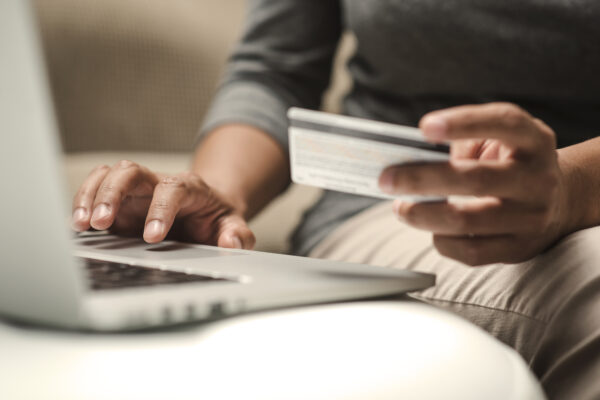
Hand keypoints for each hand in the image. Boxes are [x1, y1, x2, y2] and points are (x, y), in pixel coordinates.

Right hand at [70, 160, 254, 248]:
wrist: (206, 209)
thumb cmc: (216, 218)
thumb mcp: (233, 226)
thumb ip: (237, 234)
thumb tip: (231, 244)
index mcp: (189, 188)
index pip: (172, 190)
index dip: (161, 210)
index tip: (152, 237)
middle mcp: (158, 183)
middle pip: (131, 171)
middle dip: (113, 193)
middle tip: (102, 223)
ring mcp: (136, 191)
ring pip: (109, 175)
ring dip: (91, 196)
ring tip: (82, 225)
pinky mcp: (120, 202)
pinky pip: (96, 189)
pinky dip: (83, 202)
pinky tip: (77, 225)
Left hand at [378, 102, 568, 265]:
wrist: (560, 201)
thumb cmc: (510, 164)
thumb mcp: (499, 140)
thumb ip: (463, 141)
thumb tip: (408, 162)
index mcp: (534, 141)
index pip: (503, 122)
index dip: (463, 123)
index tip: (424, 128)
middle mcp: (538, 178)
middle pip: (474, 180)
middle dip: (421, 179)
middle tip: (386, 179)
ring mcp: (532, 217)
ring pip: (466, 221)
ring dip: (422, 215)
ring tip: (400, 207)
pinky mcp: (520, 248)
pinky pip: (470, 252)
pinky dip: (441, 241)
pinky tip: (430, 228)